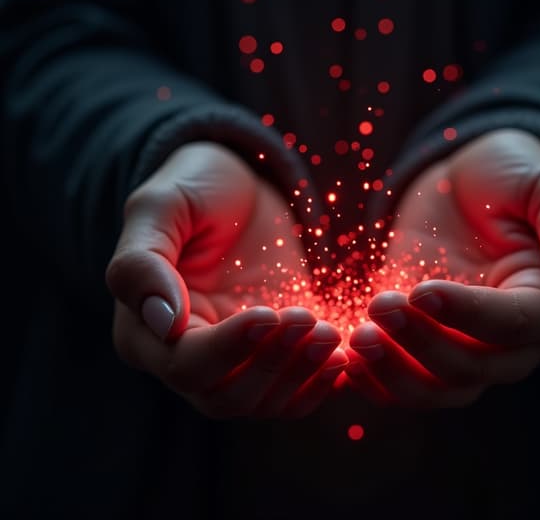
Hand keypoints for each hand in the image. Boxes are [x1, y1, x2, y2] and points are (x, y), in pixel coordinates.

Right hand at [105, 142, 346, 417]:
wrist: (243, 188)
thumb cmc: (196, 188)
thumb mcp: (161, 206)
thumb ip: (143, 262)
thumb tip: (163, 322)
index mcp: (145, 331)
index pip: (186, 365)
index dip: (230, 347)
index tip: (268, 312)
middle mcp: (185, 359)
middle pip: (226, 397)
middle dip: (273, 363)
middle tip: (310, 320)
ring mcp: (233, 363)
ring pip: (263, 403)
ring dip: (302, 375)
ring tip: (333, 333)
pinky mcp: (273, 358)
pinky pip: (294, 397)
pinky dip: (320, 385)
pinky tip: (344, 356)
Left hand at [345, 129, 539, 407]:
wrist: (467, 183)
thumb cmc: (512, 176)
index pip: (515, 326)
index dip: (468, 315)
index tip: (421, 291)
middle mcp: (514, 343)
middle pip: (472, 368)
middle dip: (422, 343)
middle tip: (380, 306)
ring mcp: (466, 348)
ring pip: (436, 390)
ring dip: (394, 373)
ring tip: (357, 338)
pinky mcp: (425, 345)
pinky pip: (403, 384)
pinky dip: (375, 381)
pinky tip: (345, 360)